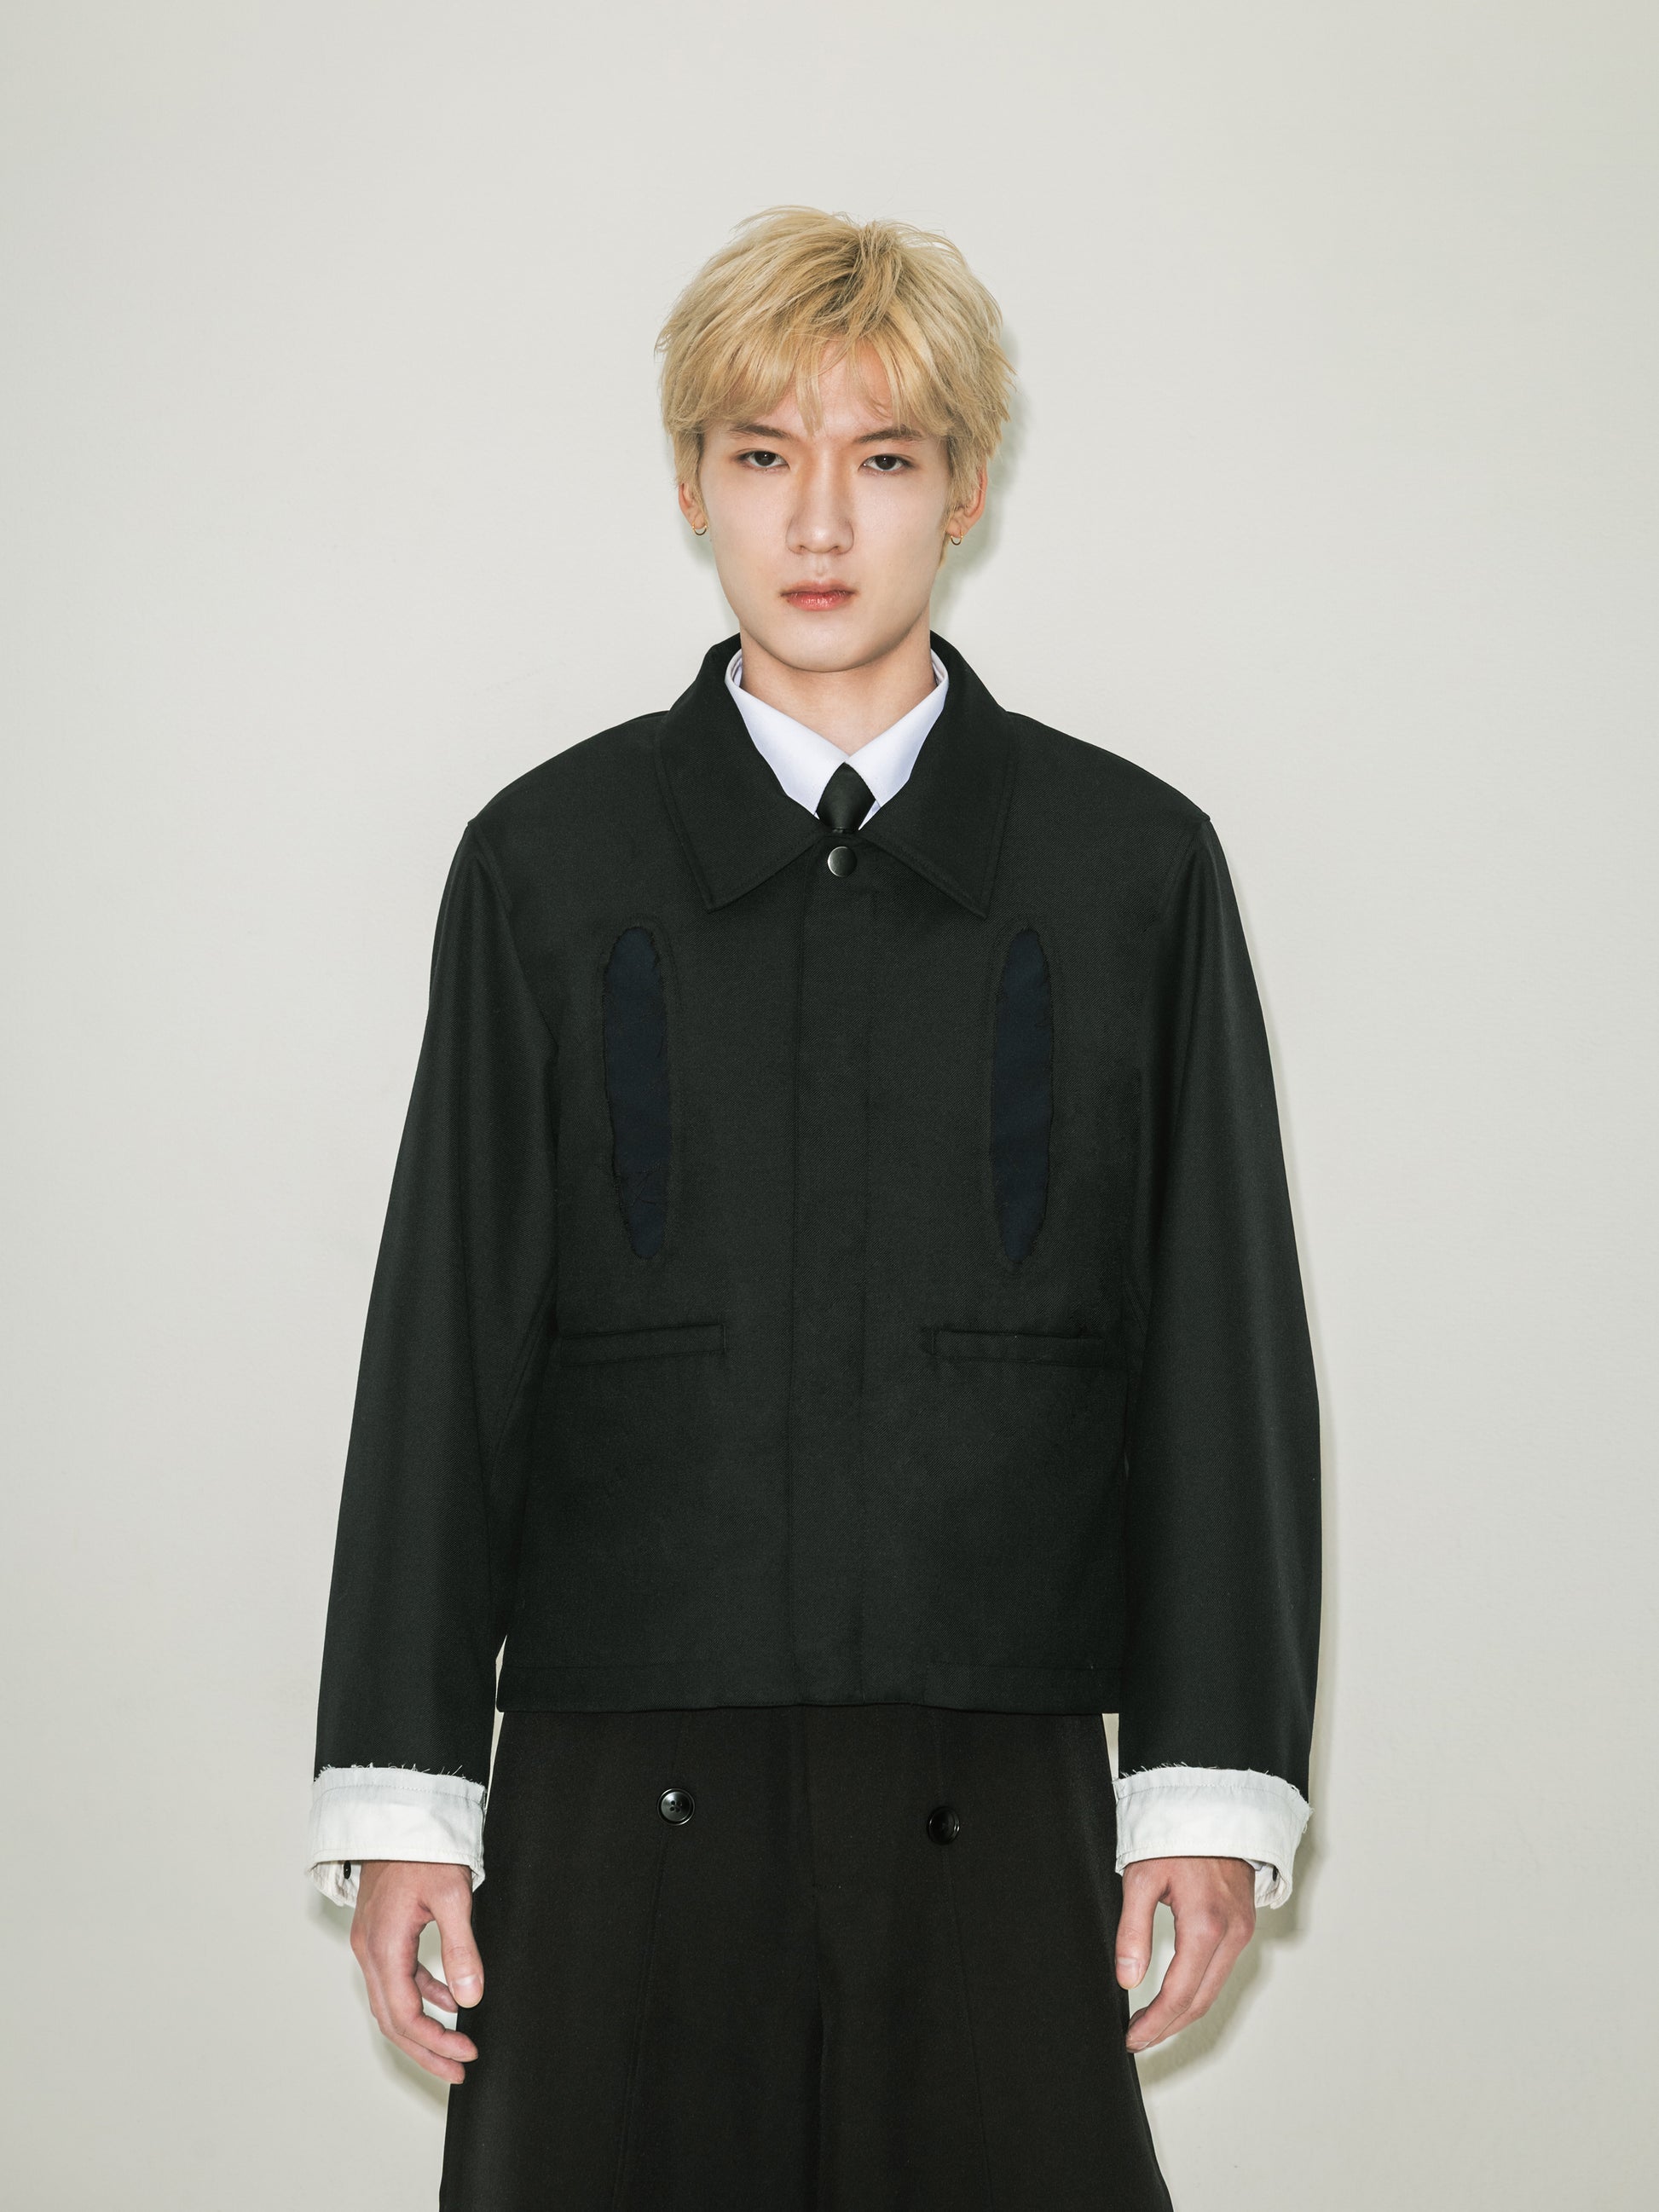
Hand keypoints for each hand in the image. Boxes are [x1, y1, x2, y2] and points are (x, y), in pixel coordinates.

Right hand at [349, 1860, 483, 2083]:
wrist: (398, 1814)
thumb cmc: (423, 1848)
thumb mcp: (453, 1895)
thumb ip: (460, 1948)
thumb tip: (471, 1996)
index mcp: (383, 1947)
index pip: (404, 2016)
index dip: (434, 2042)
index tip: (465, 2055)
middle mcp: (370, 1951)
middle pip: (393, 2020)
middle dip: (425, 2049)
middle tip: (458, 2070)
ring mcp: (372, 1943)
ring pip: (392, 2003)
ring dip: (422, 2028)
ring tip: (455, 2045)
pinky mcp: (380, 1933)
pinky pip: (397, 1979)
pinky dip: (421, 1995)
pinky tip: (449, 1998)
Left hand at [1115, 1856, 1255, 2052]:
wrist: (1215, 1807)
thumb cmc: (1176, 1837)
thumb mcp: (1142, 1878)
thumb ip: (1134, 1930)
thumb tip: (1127, 1979)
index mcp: (1206, 1927)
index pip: (1179, 1994)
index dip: (1154, 2023)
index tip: (1132, 2038)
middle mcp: (1231, 1936)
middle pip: (1200, 2001)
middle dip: (1168, 2027)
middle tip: (1138, 2038)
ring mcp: (1242, 1932)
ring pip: (1213, 1989)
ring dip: (1183, 2013)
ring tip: (1152, 2024)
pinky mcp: (1243, 1925)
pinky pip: (1221, 1970)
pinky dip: (1199, 1990)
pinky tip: (1178, 1995)